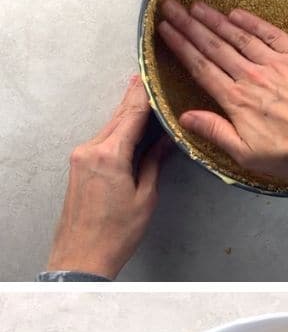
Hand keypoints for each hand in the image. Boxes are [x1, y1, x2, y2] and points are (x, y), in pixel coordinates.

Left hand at [47, 76, 169, 278]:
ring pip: (109, 127)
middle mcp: (90, 150)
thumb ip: (153, 164)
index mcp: (109, 155)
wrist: (82, 254)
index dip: (143, 96)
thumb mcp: (145, 197)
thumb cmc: (117, 232)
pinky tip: (127, 124)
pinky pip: (102, 140)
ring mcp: (80, 156)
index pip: (131, 116)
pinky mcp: (78, 165)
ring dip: (125, 113)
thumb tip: (164, 143)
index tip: (151, 77)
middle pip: (117, 117)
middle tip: (145, 77)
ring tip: (140, 96)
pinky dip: (117, 129)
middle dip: (132, 98)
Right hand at [157, 0, 287, 181]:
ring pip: (238, 36)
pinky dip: (251, 22)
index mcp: (236, 100)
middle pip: (213, 46)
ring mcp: (276, 63)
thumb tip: (185, 117)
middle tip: (170, 7)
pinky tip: (236, 13)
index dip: (180, 46)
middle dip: (189, 25)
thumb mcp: (248, 153)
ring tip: (196, 6)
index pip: (200, 67)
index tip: (164, 30)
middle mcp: (252, 76)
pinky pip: (270, 33)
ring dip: (215, 19)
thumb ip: (215, 132)